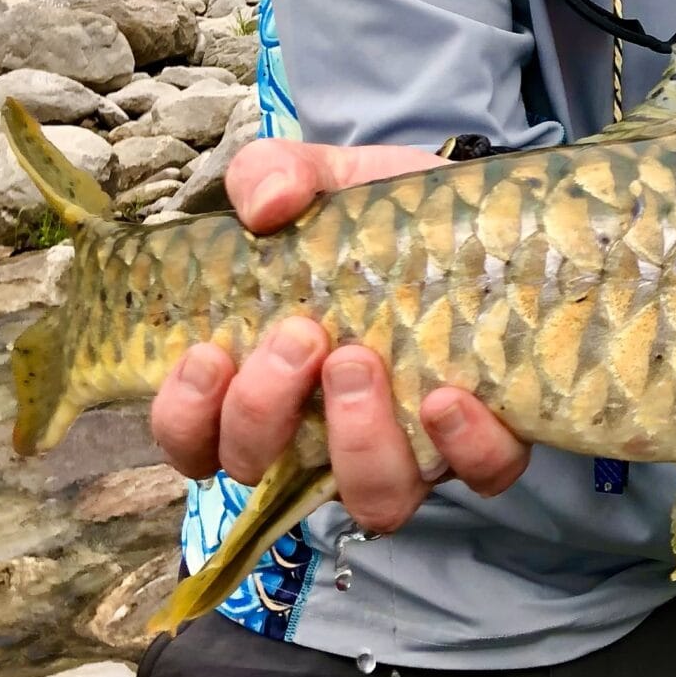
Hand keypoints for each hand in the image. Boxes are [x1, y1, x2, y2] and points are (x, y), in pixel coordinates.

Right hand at [148, 139, 534, 529]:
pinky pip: (479, 476)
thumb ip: (275, 174)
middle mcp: (328, 431)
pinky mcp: (487, 440)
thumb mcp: (325, 181)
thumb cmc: (385, 216)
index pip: (196, 442)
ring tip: (359, 362)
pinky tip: (448, 397)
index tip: (208, 354)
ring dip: (356, 443)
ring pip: (371, 502)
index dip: (186, 419)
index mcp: (270, 381)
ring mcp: (409, 445)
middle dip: (263, 412)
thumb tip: (266, 204)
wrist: (489, 209)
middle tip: (301, 336)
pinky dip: (462, 447)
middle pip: (264, 470)